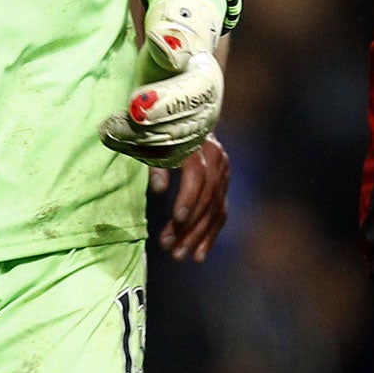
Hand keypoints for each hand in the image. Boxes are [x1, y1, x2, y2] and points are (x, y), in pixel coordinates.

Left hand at [101, 0, 223, 167]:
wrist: (177, 65)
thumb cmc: (170, 49)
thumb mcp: (170, 37)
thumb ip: (168, 40)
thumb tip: (163, 39)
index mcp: (207, 81)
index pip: (189, 97)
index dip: (164, 103)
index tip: (134, 104)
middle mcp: (207, 113)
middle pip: (176, 129)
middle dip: (141, 129)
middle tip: (109, 125)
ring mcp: (195, 134)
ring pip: (166, 148)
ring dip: (134, 143)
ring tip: (107, 131)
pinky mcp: (181, 148)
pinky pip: (160, 158)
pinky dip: (136, 152)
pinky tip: (115, 140)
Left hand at [150, 135, 229, 261]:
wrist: (180, 117)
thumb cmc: (157, 132)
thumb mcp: (149, 142)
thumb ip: (154, 163)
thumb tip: (159, 189)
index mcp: (198, 145)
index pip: (198, 175)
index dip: (188, 198)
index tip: (176, 220)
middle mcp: (217, 158)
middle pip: (208, 197)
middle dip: (190, 226)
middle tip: (170, 249)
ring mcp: (224, 171)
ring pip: (215, 208)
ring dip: (198, 235)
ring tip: (179, 255)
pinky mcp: (224, 183)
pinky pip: (221, 211)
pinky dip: (210, 234)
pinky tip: (199, 254)